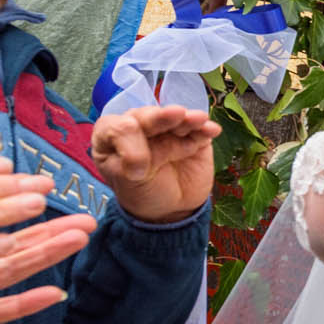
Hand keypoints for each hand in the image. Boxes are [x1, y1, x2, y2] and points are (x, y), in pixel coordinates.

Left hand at [91, 105, 218, 223]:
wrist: (170, 208)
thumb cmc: (141, 193)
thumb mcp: (126, 182)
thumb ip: (130, 162)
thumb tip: (143, 154)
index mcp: (112, 136)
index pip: (116, 128)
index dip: (128, 142)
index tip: (139, 170)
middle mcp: (138, 127)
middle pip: (146, 116)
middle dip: (160, 118)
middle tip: (175, 115)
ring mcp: (167, 130)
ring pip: (174, 117)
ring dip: (186, 118)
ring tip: (197, 119)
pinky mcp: (192, 136)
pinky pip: (198, 128)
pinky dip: (205, 128)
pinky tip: (211, 130)